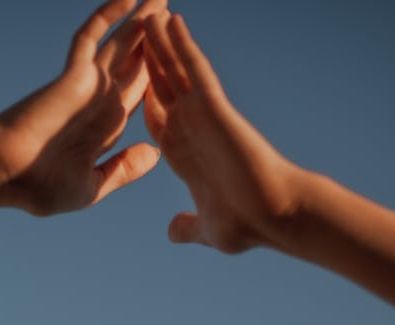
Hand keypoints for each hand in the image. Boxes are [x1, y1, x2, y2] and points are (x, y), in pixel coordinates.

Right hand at [0, 0, 166, 214]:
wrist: (8, 174)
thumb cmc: (43, 187)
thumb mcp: (93, 186)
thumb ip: (123, 170)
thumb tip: (154, 153)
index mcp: (106, 127)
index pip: (138, 93)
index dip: (157, 74)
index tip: (175, 60)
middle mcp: (100, 100)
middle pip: (135, 62)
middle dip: (155, 40)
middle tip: (173, 13)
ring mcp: (88, 84)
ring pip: (122, 42)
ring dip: (142, 19)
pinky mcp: (75, 73)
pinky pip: (92, 35)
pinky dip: (108, 14)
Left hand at [142, 12, 300, 251]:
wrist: (272, 216)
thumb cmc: (246, 225)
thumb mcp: (206, 229)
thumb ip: (188, 227)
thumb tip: (174, 231)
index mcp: (183, 155)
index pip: (156, 118)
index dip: (140, 99)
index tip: (123, 85)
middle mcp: (191, 130)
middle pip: (162, 87)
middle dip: (146, 62)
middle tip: (130, 33)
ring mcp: (203, 116)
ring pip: (175, 71)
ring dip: (160, 42)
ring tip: (145, 14)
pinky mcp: (215, 108)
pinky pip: (195, 71)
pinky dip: (183, 46)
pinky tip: (170, 20)